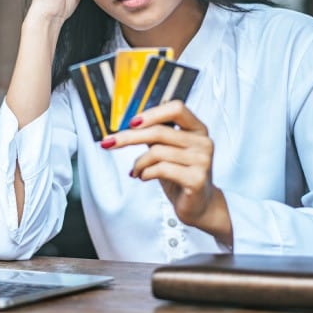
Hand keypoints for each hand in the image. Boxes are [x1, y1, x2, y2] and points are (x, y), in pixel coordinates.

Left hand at [102, 101, 232, 244]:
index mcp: (197, 129)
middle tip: (110, 142)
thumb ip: (156, 135)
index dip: (152, 114)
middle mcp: (203, 142)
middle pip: (160, 131)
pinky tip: (144, 177)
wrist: (199, 205)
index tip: (131, 122)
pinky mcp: (196, 179)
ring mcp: (202, 161)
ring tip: (136, 170)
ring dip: (139, 162)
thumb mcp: (167, 150)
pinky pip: (161, 169)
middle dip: (130, 137)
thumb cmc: (180, 174)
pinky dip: (146, 173)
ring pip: (157, 152)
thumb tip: (129, 125)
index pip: (176, 108)